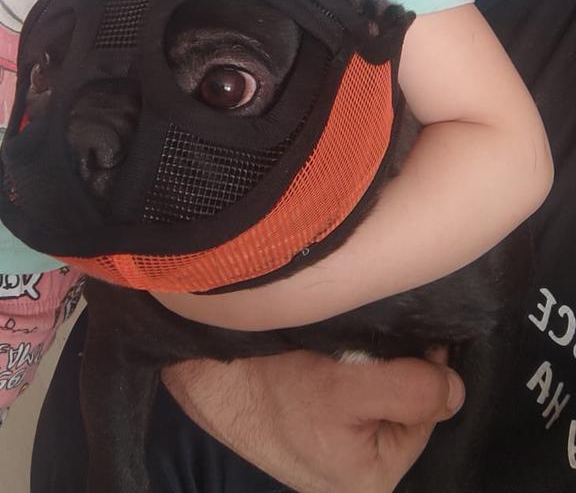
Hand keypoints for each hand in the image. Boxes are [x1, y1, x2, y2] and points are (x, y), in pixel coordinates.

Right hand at [162, 349, 464, 492]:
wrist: (210, 376)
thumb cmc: (273, 385)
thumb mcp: (347, 388)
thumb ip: (410, 392)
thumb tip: (455, 389)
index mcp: (374, 481)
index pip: (428, 413)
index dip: (425, 369)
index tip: (410, 334)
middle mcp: (359, 474)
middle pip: (405, 405)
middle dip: (395, 369)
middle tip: (369, 340)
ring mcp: (337, 451)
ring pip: (380, 395)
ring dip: (372, 365)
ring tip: (347, 346)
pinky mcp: (319, 427)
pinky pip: (353, 395)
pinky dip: (350, 370)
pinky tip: (334, 353)